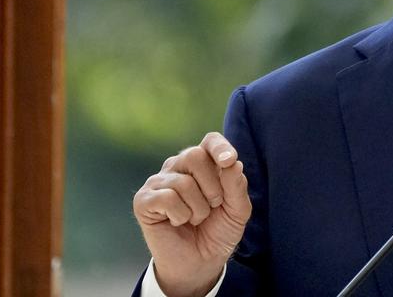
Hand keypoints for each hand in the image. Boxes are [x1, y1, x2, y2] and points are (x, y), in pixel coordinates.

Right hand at [133, 132, 252, 296]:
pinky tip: (178, 222)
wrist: (201, 263)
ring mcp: (159, 182)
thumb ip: (236, 186)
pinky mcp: (144, 200)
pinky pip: (167, 198)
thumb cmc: (218, 231)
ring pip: (183, 182)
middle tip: (213, 205)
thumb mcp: (237, 210)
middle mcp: (179, 167)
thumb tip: (232, 163)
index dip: (220, 147)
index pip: (211, 141)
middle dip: (212, 187)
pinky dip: (180, 215)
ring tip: (196, 218)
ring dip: (198, 208)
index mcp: (204, 163)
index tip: (228, 161)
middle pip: (195, 156)